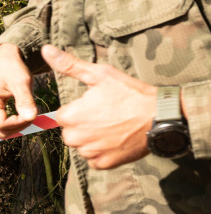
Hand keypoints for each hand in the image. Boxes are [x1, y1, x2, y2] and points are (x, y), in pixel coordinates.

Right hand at [0, 43, 37, 137]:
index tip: (31, 114)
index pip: (1, 125)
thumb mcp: (20, 80)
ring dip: (14, 126)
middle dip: (17, 127)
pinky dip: (11, 122)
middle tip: (31, 116)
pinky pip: (0, 122)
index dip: (17, 123)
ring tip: (27, 114)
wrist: (2, 57)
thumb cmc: (10, 65)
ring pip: (0, 129)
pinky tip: (22, 113)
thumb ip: (24, 99)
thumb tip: (31, 117)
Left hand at [42, 45, 156, 169]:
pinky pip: (95, 159)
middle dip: (85, 125)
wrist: (160, 117)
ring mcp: (90, 152)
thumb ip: (70, 65)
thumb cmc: (131, 94)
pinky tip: (118, 140)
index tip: (101, 104)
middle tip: (109, 115)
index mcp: (70, 116)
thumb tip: (46, 50)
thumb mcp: (101, 74)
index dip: (82, 108)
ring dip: (94, 139)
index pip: (64, 115)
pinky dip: (104, 152)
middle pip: (71, 132)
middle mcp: (75, 137)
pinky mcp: (104, 163)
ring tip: (115, 127)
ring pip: (83, 146)